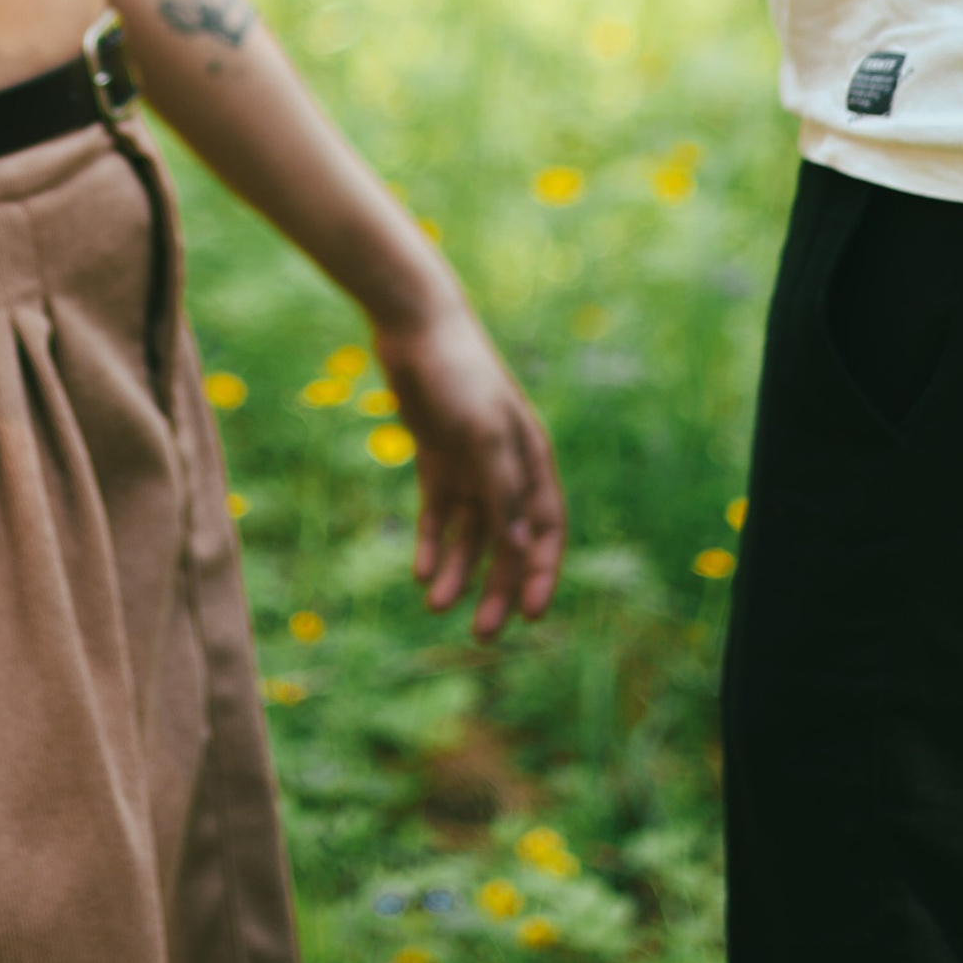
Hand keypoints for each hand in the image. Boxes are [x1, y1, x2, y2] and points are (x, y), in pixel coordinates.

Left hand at [373, 296, 565, 641]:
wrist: (415, 328)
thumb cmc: (460, 375)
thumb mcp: (483, 435)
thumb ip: (502, 490)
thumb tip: (520, 547)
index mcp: (531, 460)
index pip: (546, 531)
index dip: (540, 573)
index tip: (529, 615)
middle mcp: (505, 468)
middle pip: (506, 542)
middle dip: (497, 588)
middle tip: (483, 634)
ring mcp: (469, 465)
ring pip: (468, 534)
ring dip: (457, 571)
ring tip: (435, 606)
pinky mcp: (435, 459)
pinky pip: (437, 514)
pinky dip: (431, 544)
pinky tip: (420, 572)